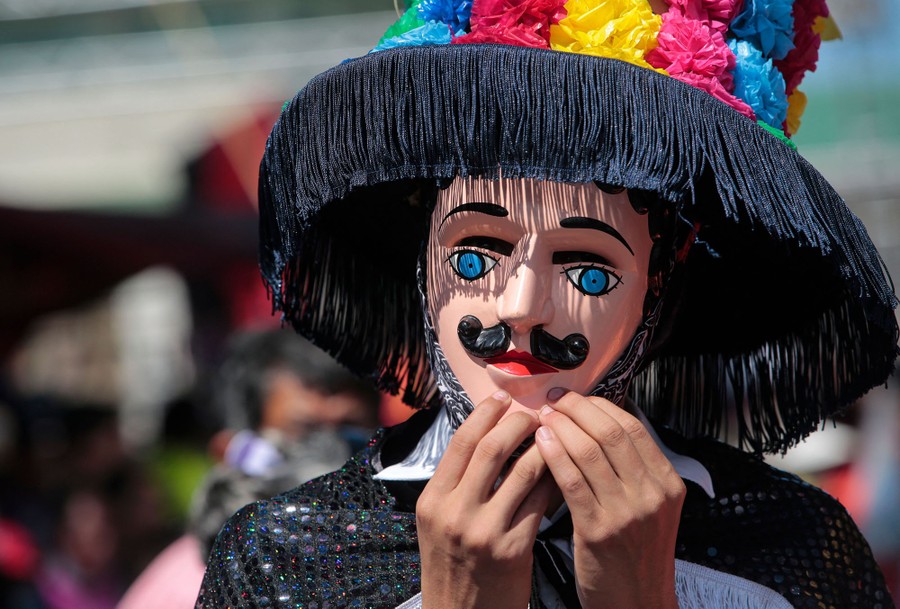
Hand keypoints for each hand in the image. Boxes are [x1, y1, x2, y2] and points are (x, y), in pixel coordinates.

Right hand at [416, 392, 555, 608]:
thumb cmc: (453, 568)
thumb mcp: (438, 523)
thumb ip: (456, 484)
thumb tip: (486, 438)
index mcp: (433, 500)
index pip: (461, 441)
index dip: (485, 413)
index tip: (504, 398)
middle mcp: (454, 512)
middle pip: (490, 448)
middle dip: (517, 423)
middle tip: (534, 413)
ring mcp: (483, 531)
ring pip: (522, 471)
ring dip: (543, 447)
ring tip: (553, 437)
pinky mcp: (512, 549)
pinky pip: (540, 502)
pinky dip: (553, 480)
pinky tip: (561, 471)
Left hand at [535, 392, 684, 608]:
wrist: (637, 605)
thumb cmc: (634, 555)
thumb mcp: (649, 508)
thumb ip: (631, 470)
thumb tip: (596, 423)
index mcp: (667, 483)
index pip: (632, 427)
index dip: (599, 406)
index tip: (575, 397)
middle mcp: (653, 494)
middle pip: (611, 432)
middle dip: (577, 409)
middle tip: (554, 399)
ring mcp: (628, 513)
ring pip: (590, 451)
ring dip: (561, 427)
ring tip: (542, 417)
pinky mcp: (599, 531)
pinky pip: (572, 480)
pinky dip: (554, 455)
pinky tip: (540, 443)